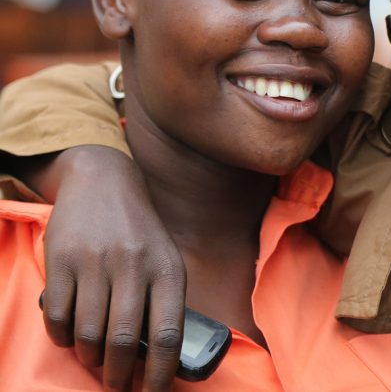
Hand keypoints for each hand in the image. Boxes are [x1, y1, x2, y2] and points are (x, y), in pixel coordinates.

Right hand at [40, 146, 185, 391]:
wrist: (103, 183)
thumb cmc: (139, 233)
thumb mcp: (165, 259)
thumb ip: (164, 301)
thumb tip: (160, 358)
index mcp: (167, 270)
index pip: (169, 333)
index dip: (160, 373)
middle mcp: (134, 266)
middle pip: (125, 341)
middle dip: (120, 376)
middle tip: (118, 387)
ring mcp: (96, 263)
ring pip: (89, 335)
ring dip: (91, 360)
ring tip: (97, 363)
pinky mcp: (62, 261)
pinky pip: (59, 318)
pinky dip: (64, 339)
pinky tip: (72, 338)